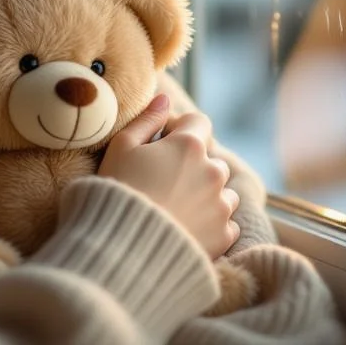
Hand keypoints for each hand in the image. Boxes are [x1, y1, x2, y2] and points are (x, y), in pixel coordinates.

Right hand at [98, 94, 240, 258]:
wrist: (124, 247)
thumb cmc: (118, 190)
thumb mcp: (121, 147)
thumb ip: (146, 119)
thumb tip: (163, 99)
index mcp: (190, 146)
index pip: (199, 122)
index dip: (180, 129)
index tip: (162, 143)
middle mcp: (213, 172)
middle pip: (210, 159)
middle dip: (193, 165)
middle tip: (164, 181)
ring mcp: (222, 205)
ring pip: (223, 192)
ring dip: (207, 194)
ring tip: (177, 208)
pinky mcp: (224, 235)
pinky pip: (226, 223)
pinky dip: (212, 224)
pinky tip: (187, 228)